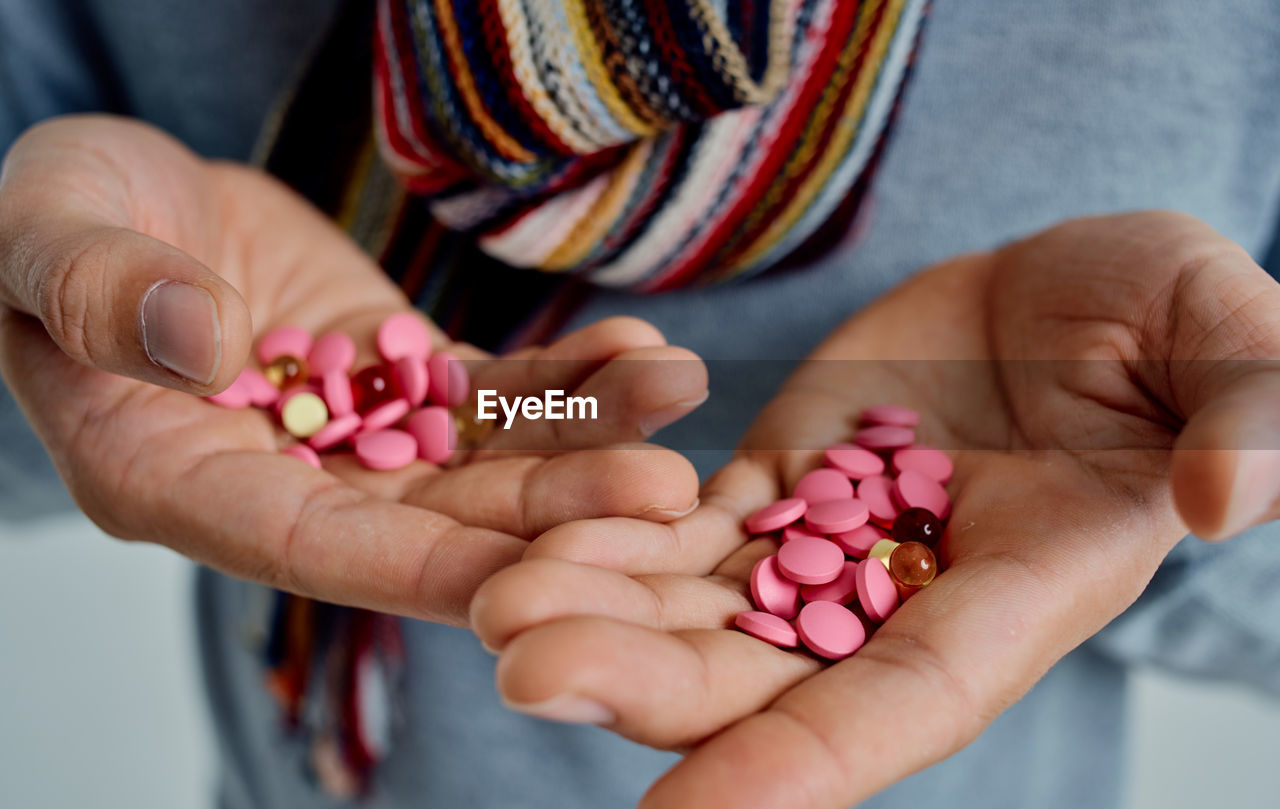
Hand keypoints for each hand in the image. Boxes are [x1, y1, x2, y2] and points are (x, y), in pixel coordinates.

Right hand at [0, 115, 706, 624]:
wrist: (125, 192)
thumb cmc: (58, 221)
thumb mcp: (45, 236)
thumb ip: (100, 292)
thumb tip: (197, 343)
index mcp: (177, 483)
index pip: (305, 546)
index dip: (412, 567)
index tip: (520, 582)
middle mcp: (283, 481)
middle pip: (425, 519)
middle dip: (543, 513)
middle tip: (662, 494)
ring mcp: (356, 433)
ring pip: (478, 458)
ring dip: (582, 440)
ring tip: (677, 399)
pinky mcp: (405, 376)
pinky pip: (491, 392)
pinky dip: (565, 380)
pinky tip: (640, 354)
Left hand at [471, 211, 1279, 806]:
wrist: (1070, 286)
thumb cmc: (1169, 317)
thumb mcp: (1231, 345)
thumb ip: (1247, 416)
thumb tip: (1223, 506)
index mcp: (1024, 596)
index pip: (904, 706)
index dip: (800, 769)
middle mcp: (907, 599)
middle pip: (764, 673)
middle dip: (648, 684)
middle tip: (522, 670)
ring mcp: (829, 541)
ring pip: (700, 603)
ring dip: (600, 610)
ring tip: (492, 603)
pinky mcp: (776, 477)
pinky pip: (682, 520)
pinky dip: (614, 531)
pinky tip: (535, 529)